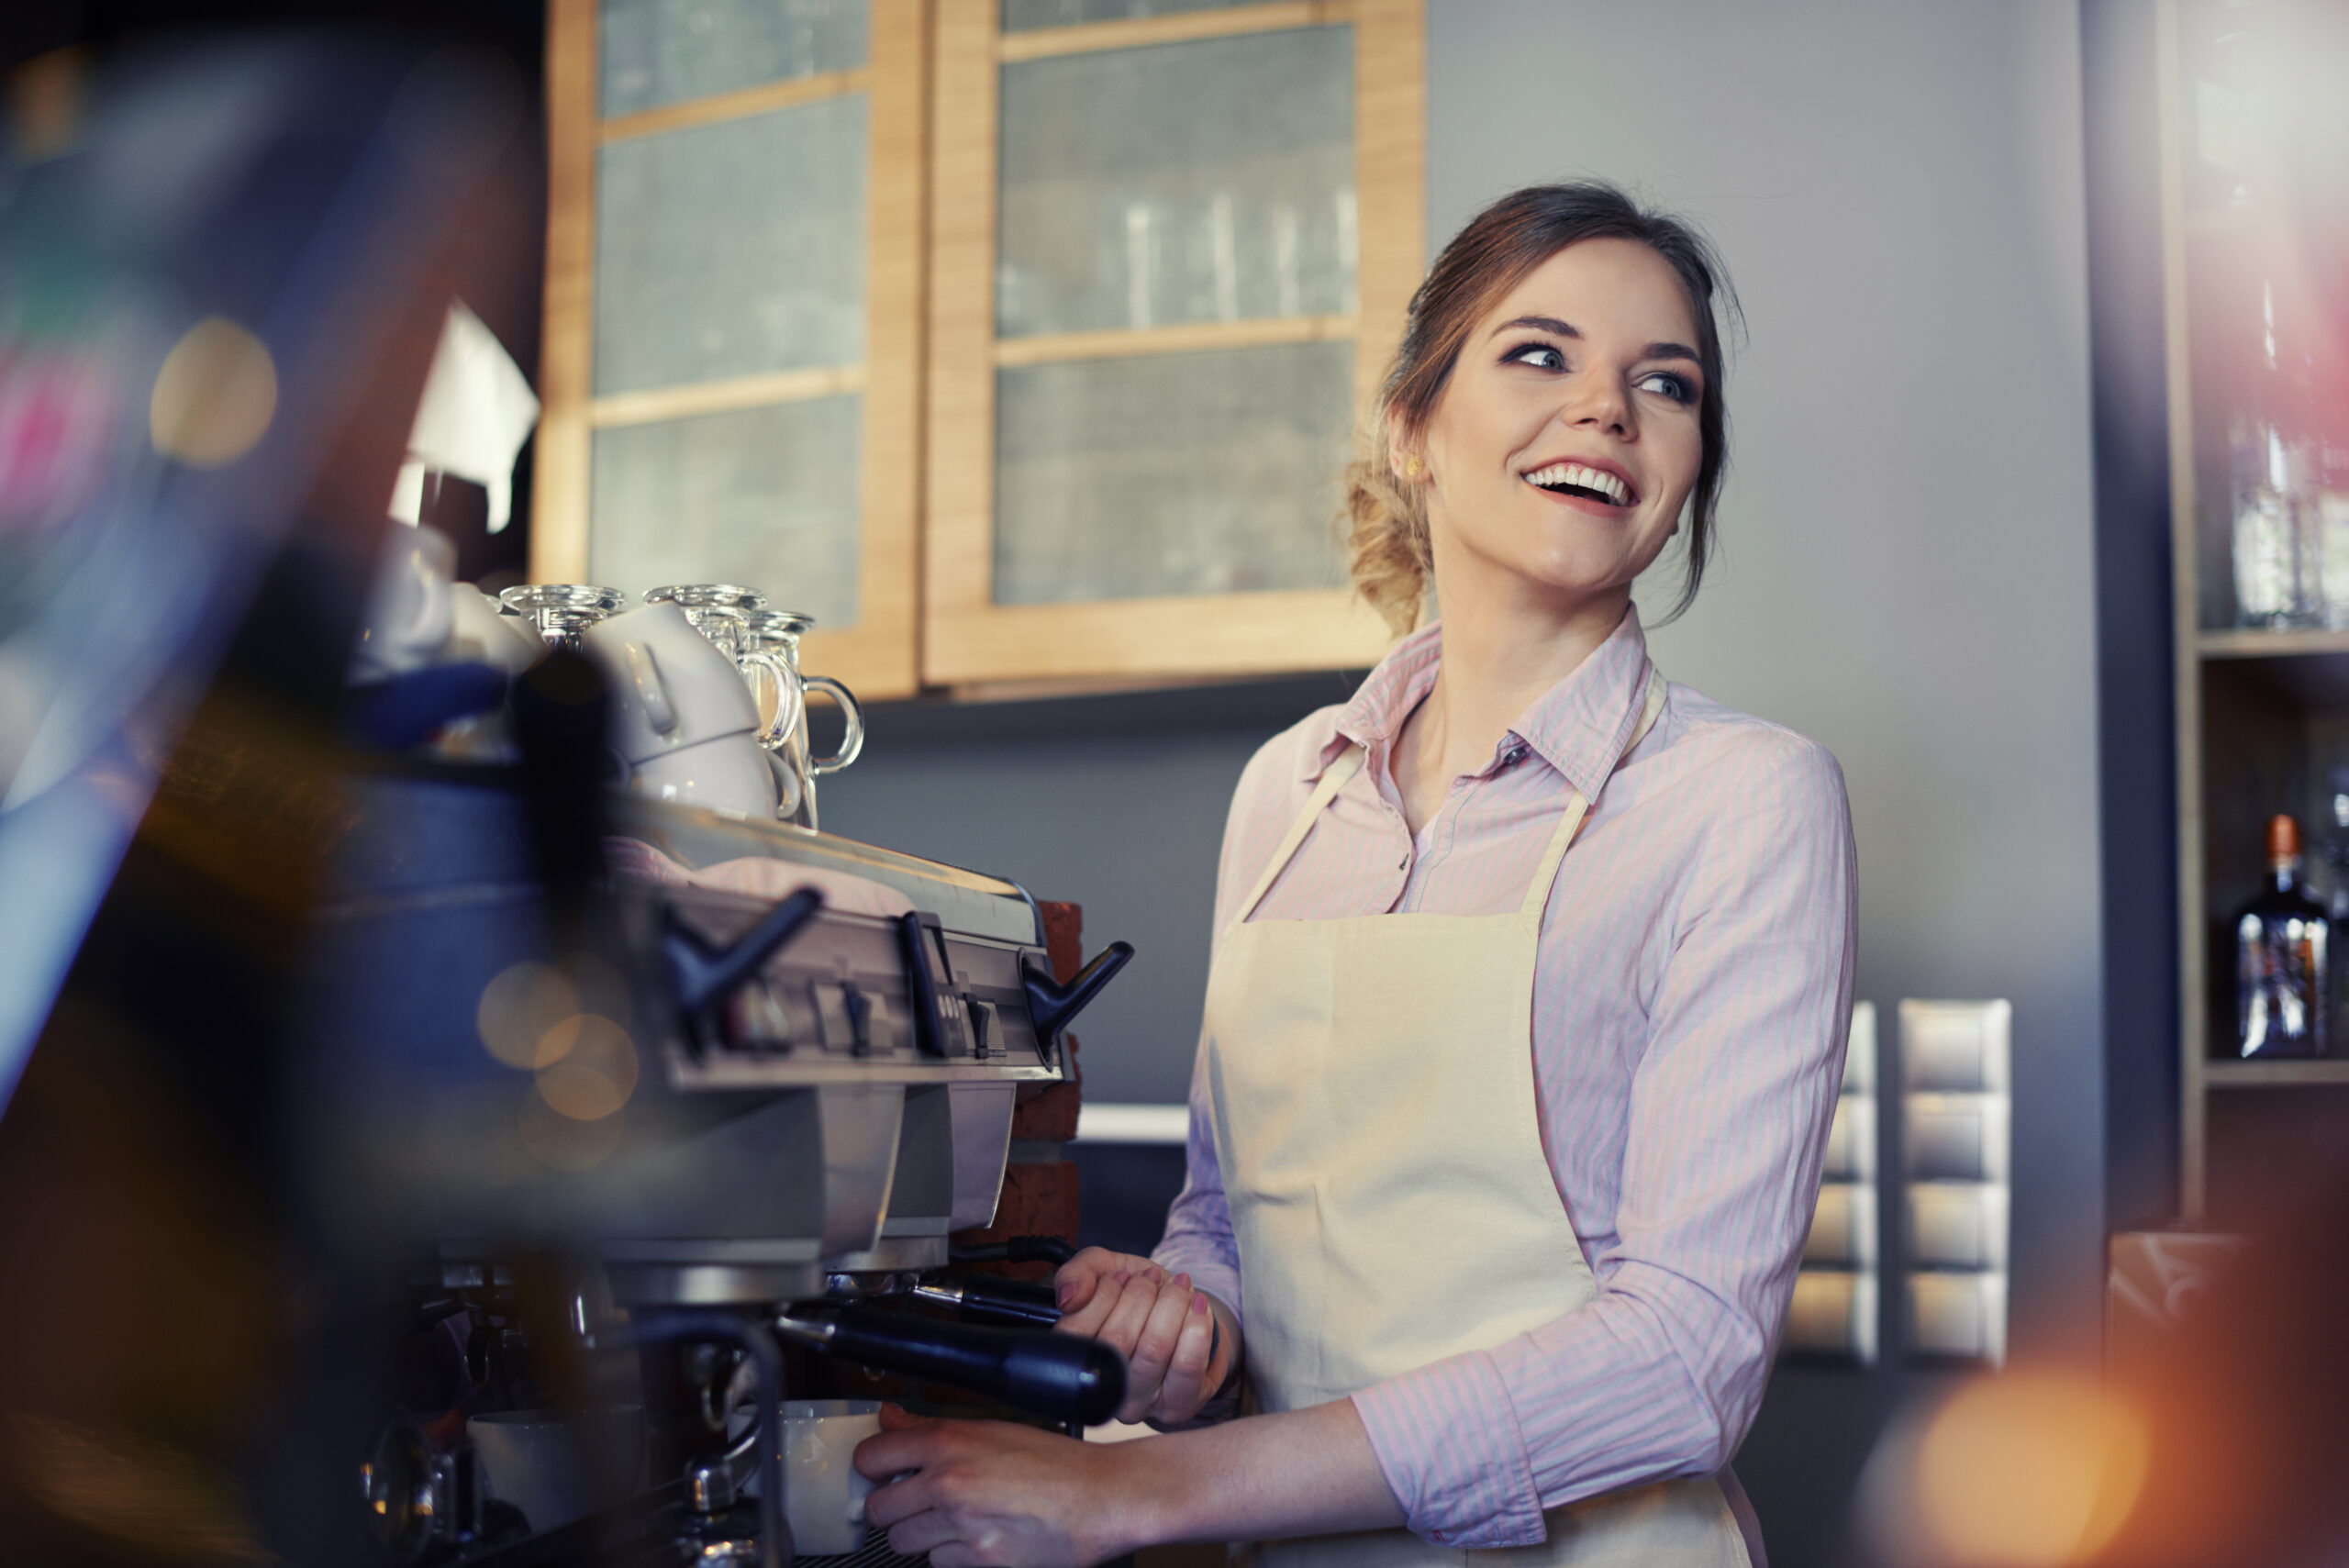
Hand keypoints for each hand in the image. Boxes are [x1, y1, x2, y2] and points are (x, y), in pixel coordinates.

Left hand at [856, 1405, 1144, 1566]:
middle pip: (879, 1509)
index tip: (881, 1473)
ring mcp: (962, 1525)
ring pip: (904, 1542)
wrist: (1104, 1498)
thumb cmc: (1057, 1463)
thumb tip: (889, 1419)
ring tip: (956, 1521)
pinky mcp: (979, 1561)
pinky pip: (940, 1564)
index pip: (871, 1457)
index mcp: (950, 1441)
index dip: (873, 1468)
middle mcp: (949, 1482)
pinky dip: (953, 1556)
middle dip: (895, 1508)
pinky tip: (979, 1539)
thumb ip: (932, 1428)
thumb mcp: (993, 1429)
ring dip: (923, 1535)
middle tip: (918, 1503)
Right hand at [1052, 1248, 1235, 1424]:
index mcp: (1076, 1361)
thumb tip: (1069, 1297)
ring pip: (1154, 1348)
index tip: (1121, 1277)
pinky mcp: (1178, 1406)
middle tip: (1150, 1277)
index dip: (1103, 1296)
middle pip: (1119, 1339)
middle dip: (1140, 1295)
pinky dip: (1196, 1324)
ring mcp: (1140, 1404)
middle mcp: (1102, 1391)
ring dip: (1170, 1304)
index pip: (1077, 1332)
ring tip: (1177, 1286)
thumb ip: (1078, 1273)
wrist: (1185, 1320)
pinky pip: (1187, 1365)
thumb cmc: (1140, 1300)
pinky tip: (1197, 1304)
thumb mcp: (1103, 1272)